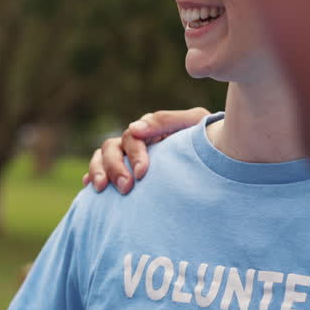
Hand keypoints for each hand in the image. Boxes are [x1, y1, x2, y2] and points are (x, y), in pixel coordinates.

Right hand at [81, 107, 208, 193]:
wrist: (219, 167)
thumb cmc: (209, 143)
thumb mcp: (195, 125)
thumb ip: (169, 120)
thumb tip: (134, 127)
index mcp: (151, 130)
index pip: (133, 137)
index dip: (135, 154)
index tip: (142, 172)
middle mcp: (135, 144)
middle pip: (112, 147)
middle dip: (115, 167)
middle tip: (126, 188)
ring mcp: (126, 159)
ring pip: (100, 157)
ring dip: (98, 171)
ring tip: (101, 189)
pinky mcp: (121, 176)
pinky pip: (97, 172)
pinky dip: (90, 177)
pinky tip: (90, 188)